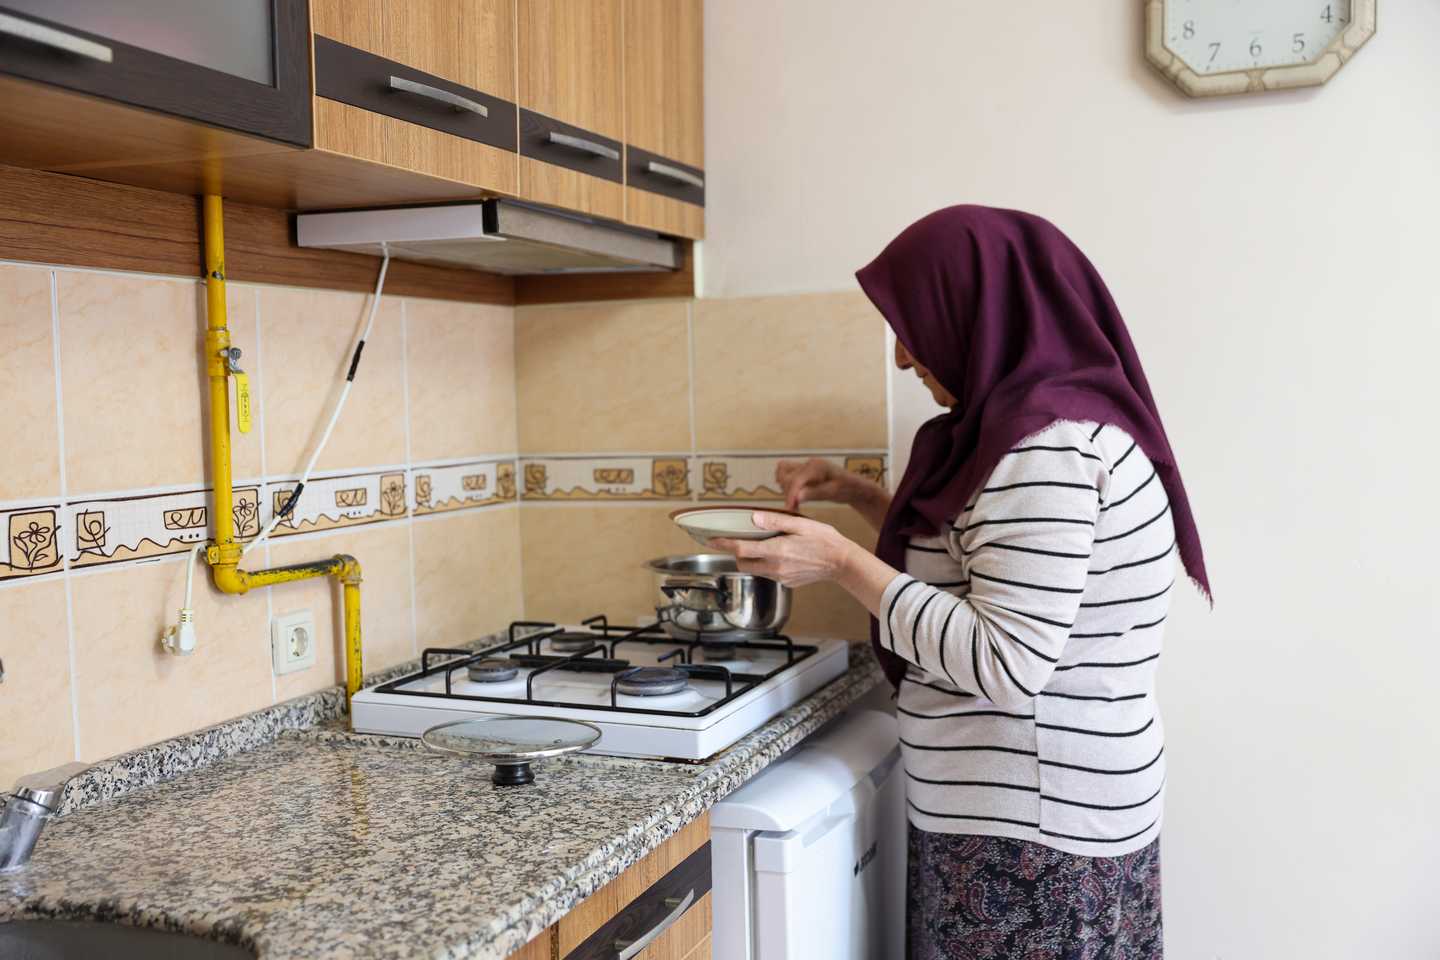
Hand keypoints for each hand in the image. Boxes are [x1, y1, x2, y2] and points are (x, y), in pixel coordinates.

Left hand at [711, 511, 860, 587]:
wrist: (843, 563)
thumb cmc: (825, 540)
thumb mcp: (801, 524)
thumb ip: (775, 521)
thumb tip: (753, 518)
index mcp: (777, 550)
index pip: (741, 549)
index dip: (723, 544)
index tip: (710, 540)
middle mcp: (776, 567)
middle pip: (742, 564)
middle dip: (736, 554)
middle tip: (738, 541)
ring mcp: (781, 577)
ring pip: (755, 570)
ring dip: (752, 559)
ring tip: (764, 545)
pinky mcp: (788, 583)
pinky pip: (769, 574)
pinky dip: (767, 565)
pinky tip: (781, 555)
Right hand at [776, 458, 853, 511]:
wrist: (854, 487)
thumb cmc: (847, 488)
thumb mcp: (833, 492)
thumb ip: (814, 493)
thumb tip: (797, 497)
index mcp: (817, 466)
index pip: (796, 480)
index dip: (790, 495)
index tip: (789, 508)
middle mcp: (808, 464)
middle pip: (787, 476)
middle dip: (788, 494)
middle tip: (795, 509)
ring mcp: (805, 466)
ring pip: (783, 473)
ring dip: (785, 489)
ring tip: (795, 503)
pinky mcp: (803, 472)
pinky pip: (786, 473)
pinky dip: (785, 485)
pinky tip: (794, 497)